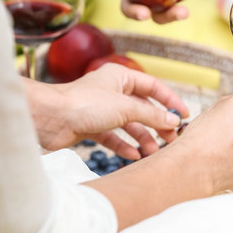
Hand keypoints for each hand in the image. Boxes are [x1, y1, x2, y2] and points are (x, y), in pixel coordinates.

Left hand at [26, 63, 188, 159]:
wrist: (48, 118)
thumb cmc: (84, 104)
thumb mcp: (125, 107)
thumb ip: (151, 115)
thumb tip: (174, 121)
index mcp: (121, 77)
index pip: (153, 86)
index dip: (170, 100)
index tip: (184, 115)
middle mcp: (112, 91)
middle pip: (142, 108)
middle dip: (157, 124)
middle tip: (171, 138)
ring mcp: (102, 109)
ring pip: (129, 124)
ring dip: (142, 138)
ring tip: (153, 152)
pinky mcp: (91, 126)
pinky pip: (113, 136)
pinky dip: (124, 145)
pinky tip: (133, 155)